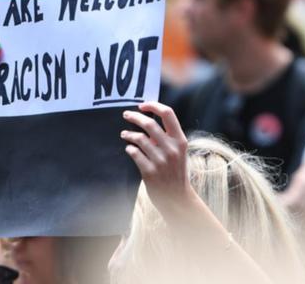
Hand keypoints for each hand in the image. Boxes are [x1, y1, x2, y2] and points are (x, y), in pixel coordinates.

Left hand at [120, 101, 192, 217]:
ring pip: (139, 138)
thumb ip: (167, 138)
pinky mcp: (150, 172)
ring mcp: (161, 161)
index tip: (142, 105)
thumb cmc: (176, 172)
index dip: (153, 106)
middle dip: (135, 117)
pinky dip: (129, 149)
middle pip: (150, 124)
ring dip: (128, 134)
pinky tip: (129, 149)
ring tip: (124, 134)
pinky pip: (134, 153)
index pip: (168, 114)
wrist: (177, 198)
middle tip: (126, 114)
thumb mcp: (178, 152)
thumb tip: (146, 121)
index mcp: (181, 141)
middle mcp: (172, 149)